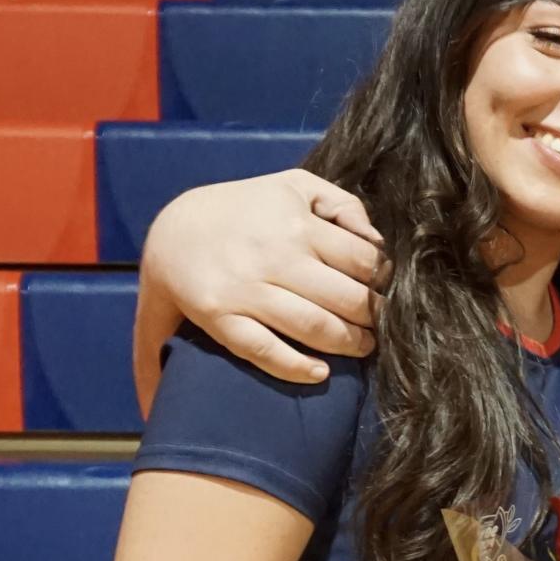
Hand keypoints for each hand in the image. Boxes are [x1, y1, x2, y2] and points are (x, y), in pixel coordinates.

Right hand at [142, 169, 386, 385]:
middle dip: (372, 316)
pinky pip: (263, 350)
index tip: (386, 289)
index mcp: (297, 224)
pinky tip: (320, 373)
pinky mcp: (220, 318)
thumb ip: (343, 205)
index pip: (361, 259)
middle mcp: (273, 258)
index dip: (383, 278)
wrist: (173, 231)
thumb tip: (376, 242)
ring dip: (348, 343)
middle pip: (344, 298)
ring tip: (363, 346)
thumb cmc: (246, 209)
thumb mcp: (294, 187)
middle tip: (381, 323)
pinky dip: (296, 367)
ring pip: (313, 326)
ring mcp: (245, 291)